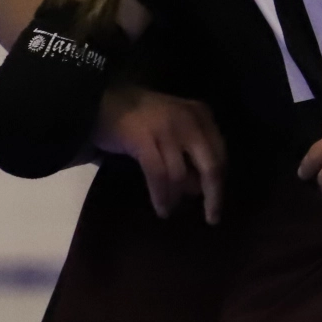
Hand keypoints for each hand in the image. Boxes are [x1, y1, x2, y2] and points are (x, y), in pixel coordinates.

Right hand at [94, 85, 225, 222]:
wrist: (101, 102)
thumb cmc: (141, 117)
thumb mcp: (175, 125)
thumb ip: (191, 149)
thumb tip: (201, 187)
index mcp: (201, 114)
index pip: (220, 153)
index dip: (221, 181)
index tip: (217, 201)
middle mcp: (189, 120)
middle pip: (210, 165)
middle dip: (213, 195)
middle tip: (212, 218)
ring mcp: (166, 129)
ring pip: (181, 174)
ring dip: (177, 197)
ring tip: (170, 210)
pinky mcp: (143, 139)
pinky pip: (158, 175)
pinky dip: (161, 196)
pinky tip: (161, 208)